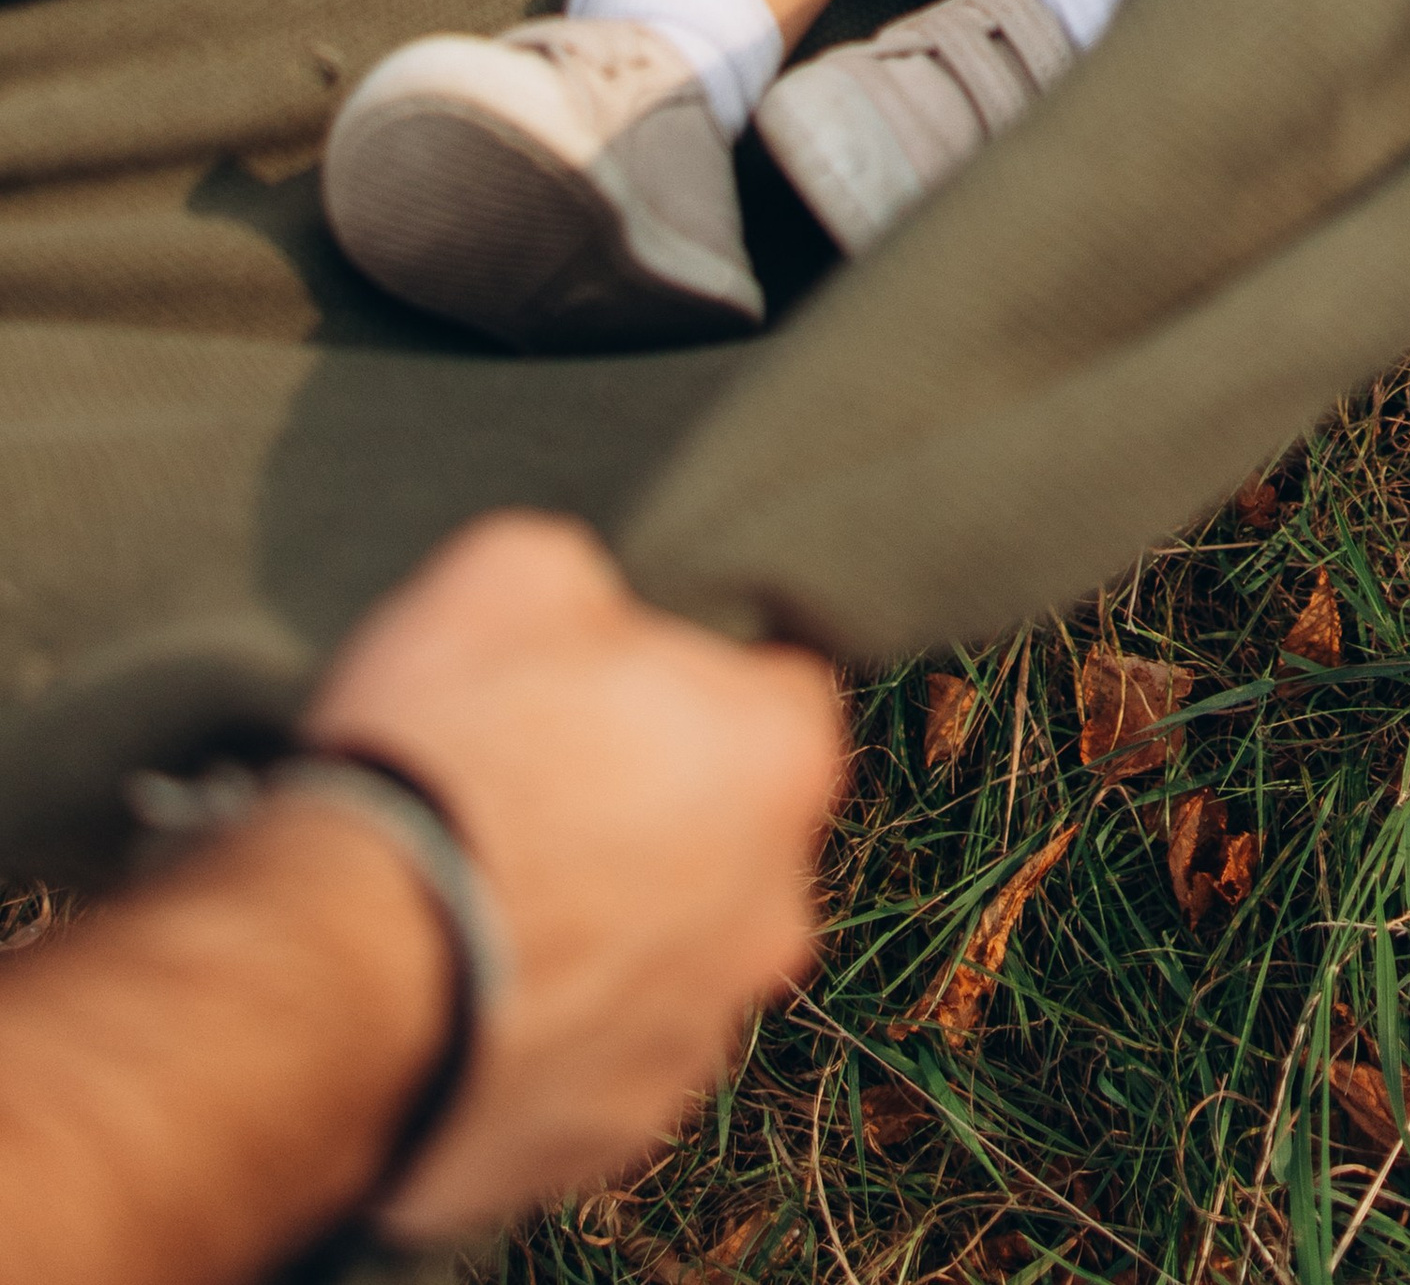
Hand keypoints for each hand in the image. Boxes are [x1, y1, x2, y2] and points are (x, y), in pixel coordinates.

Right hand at [300, 512, 845, 1243]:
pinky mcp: (616, 1130)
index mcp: (779, 758)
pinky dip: (554, 1025)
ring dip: (609, 928)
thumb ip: (598, 585)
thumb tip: (600, 614)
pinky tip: (469, 987)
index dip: (690, 681)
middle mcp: (775, 908)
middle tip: (540, 795)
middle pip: (734, 834)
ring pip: (673, 953)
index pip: (777, 693)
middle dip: (660, 812)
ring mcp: (699, 1034)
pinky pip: (603, 1055)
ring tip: (488, 900)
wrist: (338, 972)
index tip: (612, 689)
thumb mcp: (514, 572)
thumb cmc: (442, 753)